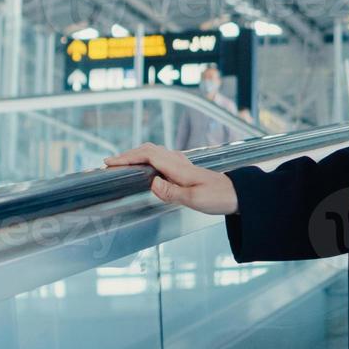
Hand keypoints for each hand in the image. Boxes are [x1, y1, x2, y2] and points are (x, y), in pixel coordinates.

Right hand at [103, 142, 238, 215]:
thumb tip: (152, 183)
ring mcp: (182, 164)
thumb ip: (172, 192)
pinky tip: (146, 167)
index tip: (111, 162)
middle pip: (148, 150)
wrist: (238, 195)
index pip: (147, 156)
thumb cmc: (219, 197)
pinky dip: (147, 159)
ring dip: (137, 156)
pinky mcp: (185, 170)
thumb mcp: (194, 198)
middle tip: (111, 164)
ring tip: (123, 164)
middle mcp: (179, 162)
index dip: (127, 157)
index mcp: (178, 167)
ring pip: (154, 153)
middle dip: (128, 155)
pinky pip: (161, 159)